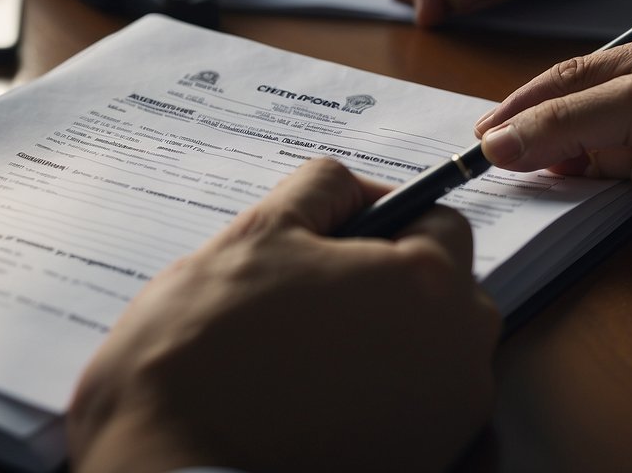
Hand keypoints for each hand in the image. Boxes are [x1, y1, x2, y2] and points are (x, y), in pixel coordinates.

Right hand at [67, 158, 500, 472]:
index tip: (333, 237)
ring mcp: (444, 426)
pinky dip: (377, 399)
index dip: (385, 217)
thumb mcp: (255, 234)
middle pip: (446, 292)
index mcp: (427, 285)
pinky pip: (413, 413)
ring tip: (302, 350)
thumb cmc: (204, 350)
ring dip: (386, 340)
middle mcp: (458, 358)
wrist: (174, 470)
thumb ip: (318, 190)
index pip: (441, 223)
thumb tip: (353, 187)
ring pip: (431, 355)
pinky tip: (311, 399)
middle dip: (391, 281)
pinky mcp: (420, 469)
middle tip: (309, 292)